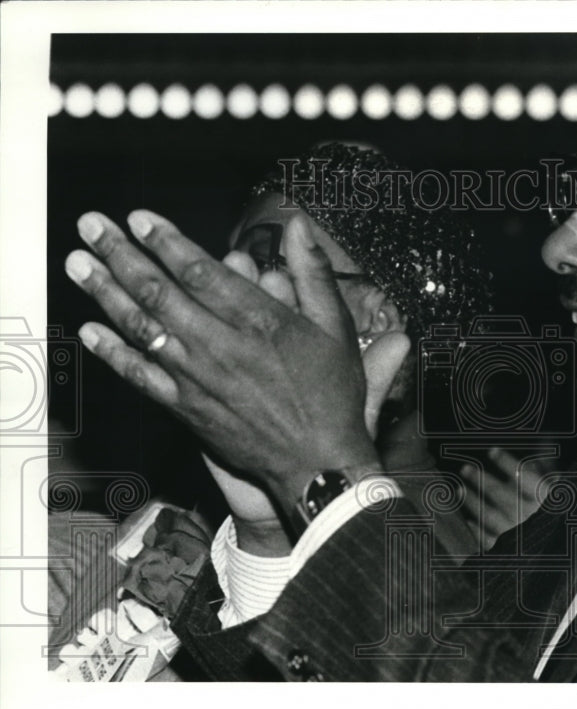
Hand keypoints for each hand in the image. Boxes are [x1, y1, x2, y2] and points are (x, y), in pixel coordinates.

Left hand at [66, 209, 396, 525]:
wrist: (318, 463)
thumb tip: (298, 225)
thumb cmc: (331, 396)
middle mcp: (221, 345)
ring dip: (105, 293)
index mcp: (259, 321)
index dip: (164, 241)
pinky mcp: (187, 409)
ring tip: (78, 264)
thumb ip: (314, 273)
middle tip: (91, 226)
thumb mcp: (337, 328)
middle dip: (120, 254)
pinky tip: (90, 330)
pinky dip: (112, 352)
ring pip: (142, 328)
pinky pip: (140, 376)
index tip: (138, 218)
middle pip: (159, 292)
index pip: (200, 271)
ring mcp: (199, 379)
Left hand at [460, 448, 554, 549]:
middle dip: (483, 481)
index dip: (508, 463)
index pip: (526, 478)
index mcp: (545, 498)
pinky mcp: (508, 549)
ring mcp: (518, 534)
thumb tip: (544, 442)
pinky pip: (489, 540)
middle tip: (465, 468)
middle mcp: (531, 516)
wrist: (559, 547)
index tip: (492, 451)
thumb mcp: (555, 486)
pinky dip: (477, 531)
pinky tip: (468, 521)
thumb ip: (546, 466)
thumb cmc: (552, 507)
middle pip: (503, 496)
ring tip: (460, 489)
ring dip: (474, 502)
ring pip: (492, 517)